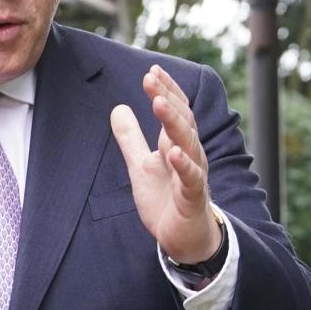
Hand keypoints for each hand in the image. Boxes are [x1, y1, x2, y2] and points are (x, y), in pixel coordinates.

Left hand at [110, 63, 219, 262]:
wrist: (184, 238)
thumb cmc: (166, 199)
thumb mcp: (141, 165)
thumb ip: (131, 138)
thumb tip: (117, 108)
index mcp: (176, 144)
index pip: (175, 111)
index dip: (165, 90)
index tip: (151, 71)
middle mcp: (189, 154)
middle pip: (182, 121)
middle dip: (167, 98)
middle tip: (150, 78)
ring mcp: (193, 175)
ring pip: (188, 144)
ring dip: (174, 123)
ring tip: (159, 103)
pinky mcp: (193, 198)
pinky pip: (191, 178)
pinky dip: (183, 164)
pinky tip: (172, 152)